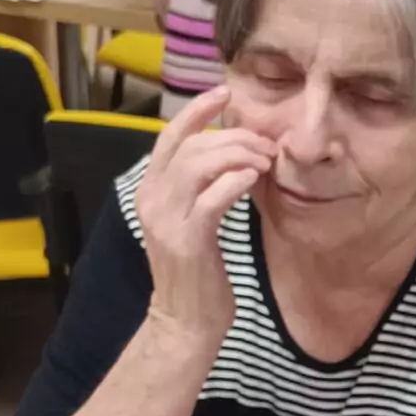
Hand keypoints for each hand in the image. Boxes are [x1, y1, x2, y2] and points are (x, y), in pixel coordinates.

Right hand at [137, 86, 275, 355]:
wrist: (184, 323)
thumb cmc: (196, 272)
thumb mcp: (193, 221)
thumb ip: (202, 187)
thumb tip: (235, 151)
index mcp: (150, 191)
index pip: (168, 137)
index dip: (196, 110)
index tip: (224, 92)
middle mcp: (151, 200)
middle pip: (190, 146)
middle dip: (233, 137)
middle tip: (266, 145)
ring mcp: (166, 220)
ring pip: (199, 165)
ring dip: (238, 155)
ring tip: (264, 162)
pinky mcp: (187, 241)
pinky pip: (212, 197)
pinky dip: (235, 181)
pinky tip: (255, 178)